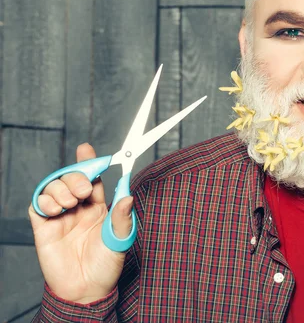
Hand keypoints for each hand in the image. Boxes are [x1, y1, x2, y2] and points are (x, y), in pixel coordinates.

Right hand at [28, 143, 133, 303]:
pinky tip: (55, 210)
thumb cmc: (107, 265)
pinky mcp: (44, 227)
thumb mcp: (120, 239)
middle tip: (82, 189)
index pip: (93, 177)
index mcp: (98, 206)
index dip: (89, 161)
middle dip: (76, 176)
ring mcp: (61, 216)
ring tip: (70, 204)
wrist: (86, 290)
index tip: (86, 148)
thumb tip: (129, 195)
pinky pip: (37, 204)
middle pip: (71, 178)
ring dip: (61, 188)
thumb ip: (122, 217)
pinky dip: (44, 201)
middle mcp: (79, 208)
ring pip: (53, 187)